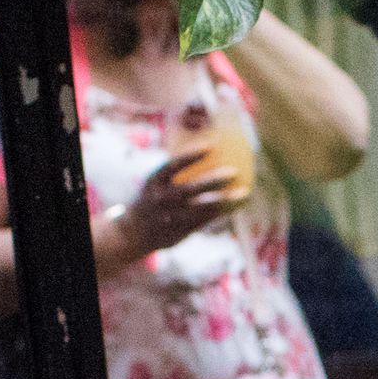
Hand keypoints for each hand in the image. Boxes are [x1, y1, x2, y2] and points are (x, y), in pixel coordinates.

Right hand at [100, 153, 239, 266]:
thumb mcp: (155, 182)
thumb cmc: (151, 200)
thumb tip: (202, 147)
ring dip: (225, 202)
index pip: (172, 166)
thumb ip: (174, 171)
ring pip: (202, 210)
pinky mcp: (180, 232)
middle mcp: (161, 200)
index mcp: (153, 182)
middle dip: (212, 181)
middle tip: (233, 171)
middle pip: (189, 190)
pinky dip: (223, 213)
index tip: (211, 145)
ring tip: (245, 192)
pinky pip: (206, 221)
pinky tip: (238, 205)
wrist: (133, 233)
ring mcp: (170, 218)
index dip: (191, 156)